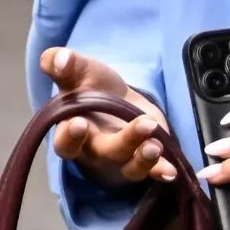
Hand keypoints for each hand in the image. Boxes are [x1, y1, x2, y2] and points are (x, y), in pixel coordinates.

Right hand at [39, 46, 176, 185]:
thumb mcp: (78, 70)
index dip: (70, 136)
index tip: (79, 123)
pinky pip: (152, 170)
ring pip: (130, 166)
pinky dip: (161, 171)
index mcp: (73, 132)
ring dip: (145, 158)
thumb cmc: (91, 86)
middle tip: (143, 125)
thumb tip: (59, 59)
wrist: (117, 95)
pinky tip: (170, 171)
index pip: (66, 142)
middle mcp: (96, 150)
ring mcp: (122, 158)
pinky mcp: (145, 158)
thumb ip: (61, 63)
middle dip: (125, 142)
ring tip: (157, 144)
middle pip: (106, 154)